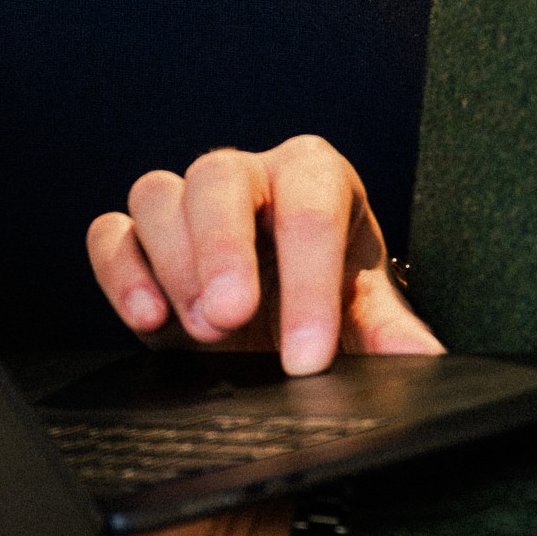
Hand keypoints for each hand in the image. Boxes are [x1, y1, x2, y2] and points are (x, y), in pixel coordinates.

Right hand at [89, 136, 444, 374]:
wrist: (286, 316)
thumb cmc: (332, 300)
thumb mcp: (367, 317)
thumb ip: (392, 334)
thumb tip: (425, 359)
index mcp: (314, 178)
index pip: (310, 208)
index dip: (309, 282)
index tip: (307, 358)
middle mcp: (248, 176)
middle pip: (220, 177)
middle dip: (222, 249)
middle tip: (232, 320)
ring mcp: (186, 203)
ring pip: (159, 194)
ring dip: (175, 264)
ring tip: (204, 331)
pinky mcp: (138, 238)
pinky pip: (111, 233)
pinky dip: (121, 273)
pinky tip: (147, 319)